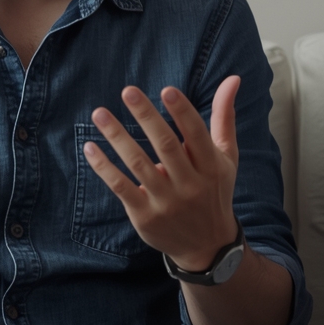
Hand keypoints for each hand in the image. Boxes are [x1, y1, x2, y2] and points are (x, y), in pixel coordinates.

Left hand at [84, 77, 240, 270]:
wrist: (206, 246)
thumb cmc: (214, 190)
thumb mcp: (226, 156)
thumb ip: (223, 117)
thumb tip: (232, 78)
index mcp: (211, 167)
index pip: (197, 134)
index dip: (182, 112)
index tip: (166, 90)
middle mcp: (190, 185)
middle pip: (166, 145)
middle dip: (146, 116)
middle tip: (128, 91)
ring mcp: (166, 202)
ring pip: (139, 164)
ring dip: (117, 137)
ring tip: (100, 113)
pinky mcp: (145, 216)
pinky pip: (121, 187)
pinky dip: (104, 167)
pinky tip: (91, 147)